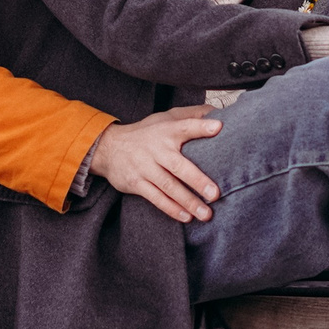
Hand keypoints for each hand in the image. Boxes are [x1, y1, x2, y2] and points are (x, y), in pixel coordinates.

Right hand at [84, 107, 222, 221]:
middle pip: (179, 166)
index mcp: (166, 131)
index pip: (185, 126)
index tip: (219, 128)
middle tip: (215, 194)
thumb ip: (191, 115)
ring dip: (188, 201)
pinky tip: (186, 217)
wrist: (109, 147)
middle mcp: (156, 149)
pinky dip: (171, 209)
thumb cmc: (147, 133)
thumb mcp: (165, 118)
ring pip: (168, 186)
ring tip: (206, 214)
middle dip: (198, 181)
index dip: (201, 126)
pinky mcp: (136, 183)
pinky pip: (156, 198)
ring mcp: (145, 167)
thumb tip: (218, 111)